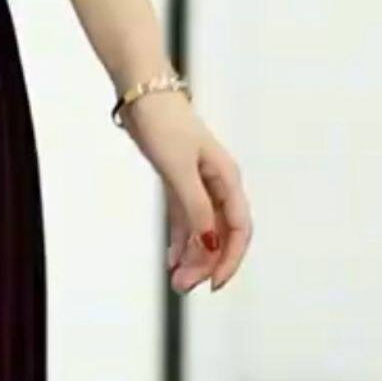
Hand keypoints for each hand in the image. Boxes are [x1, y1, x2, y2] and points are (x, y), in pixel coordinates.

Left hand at [117, 89, 252, 292]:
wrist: (143, 94)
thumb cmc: (164, 126)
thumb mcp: (178, 170)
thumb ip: (195, 207)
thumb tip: (208, 243)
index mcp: (227, 180)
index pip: (239, 230)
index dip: (229, 259)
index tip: (213, 284)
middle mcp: (217, 185)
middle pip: (220, 234)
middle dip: (205, 263)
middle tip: (182, 286)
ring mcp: (198, 184)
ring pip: (201, 230)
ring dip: (191, 256)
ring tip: (175, 280)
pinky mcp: (178, 182)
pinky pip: (184, 219)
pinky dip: (179, 240)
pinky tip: (171, 259)